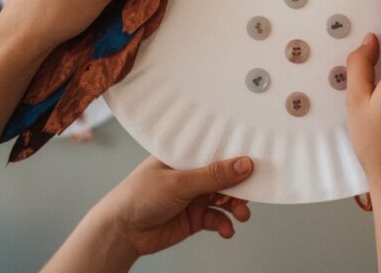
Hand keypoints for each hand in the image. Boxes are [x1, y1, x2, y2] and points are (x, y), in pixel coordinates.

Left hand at [43, 157, 253, 271]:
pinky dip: (225, 224)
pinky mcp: (195, 217)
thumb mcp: (179, 182)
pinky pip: (217, 219)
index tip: (259, 158)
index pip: (217, 148)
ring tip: (241, 214)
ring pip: (225, 197)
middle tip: (254, 192)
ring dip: (236, 205)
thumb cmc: (138, 196)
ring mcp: (194, 195)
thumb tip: (244, 164)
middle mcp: (192, 173)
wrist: (122, 232)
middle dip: (241, 184)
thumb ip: (213, 175)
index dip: (237, 153)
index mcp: (186, 154)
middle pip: (225, 174)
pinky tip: (226, 229)